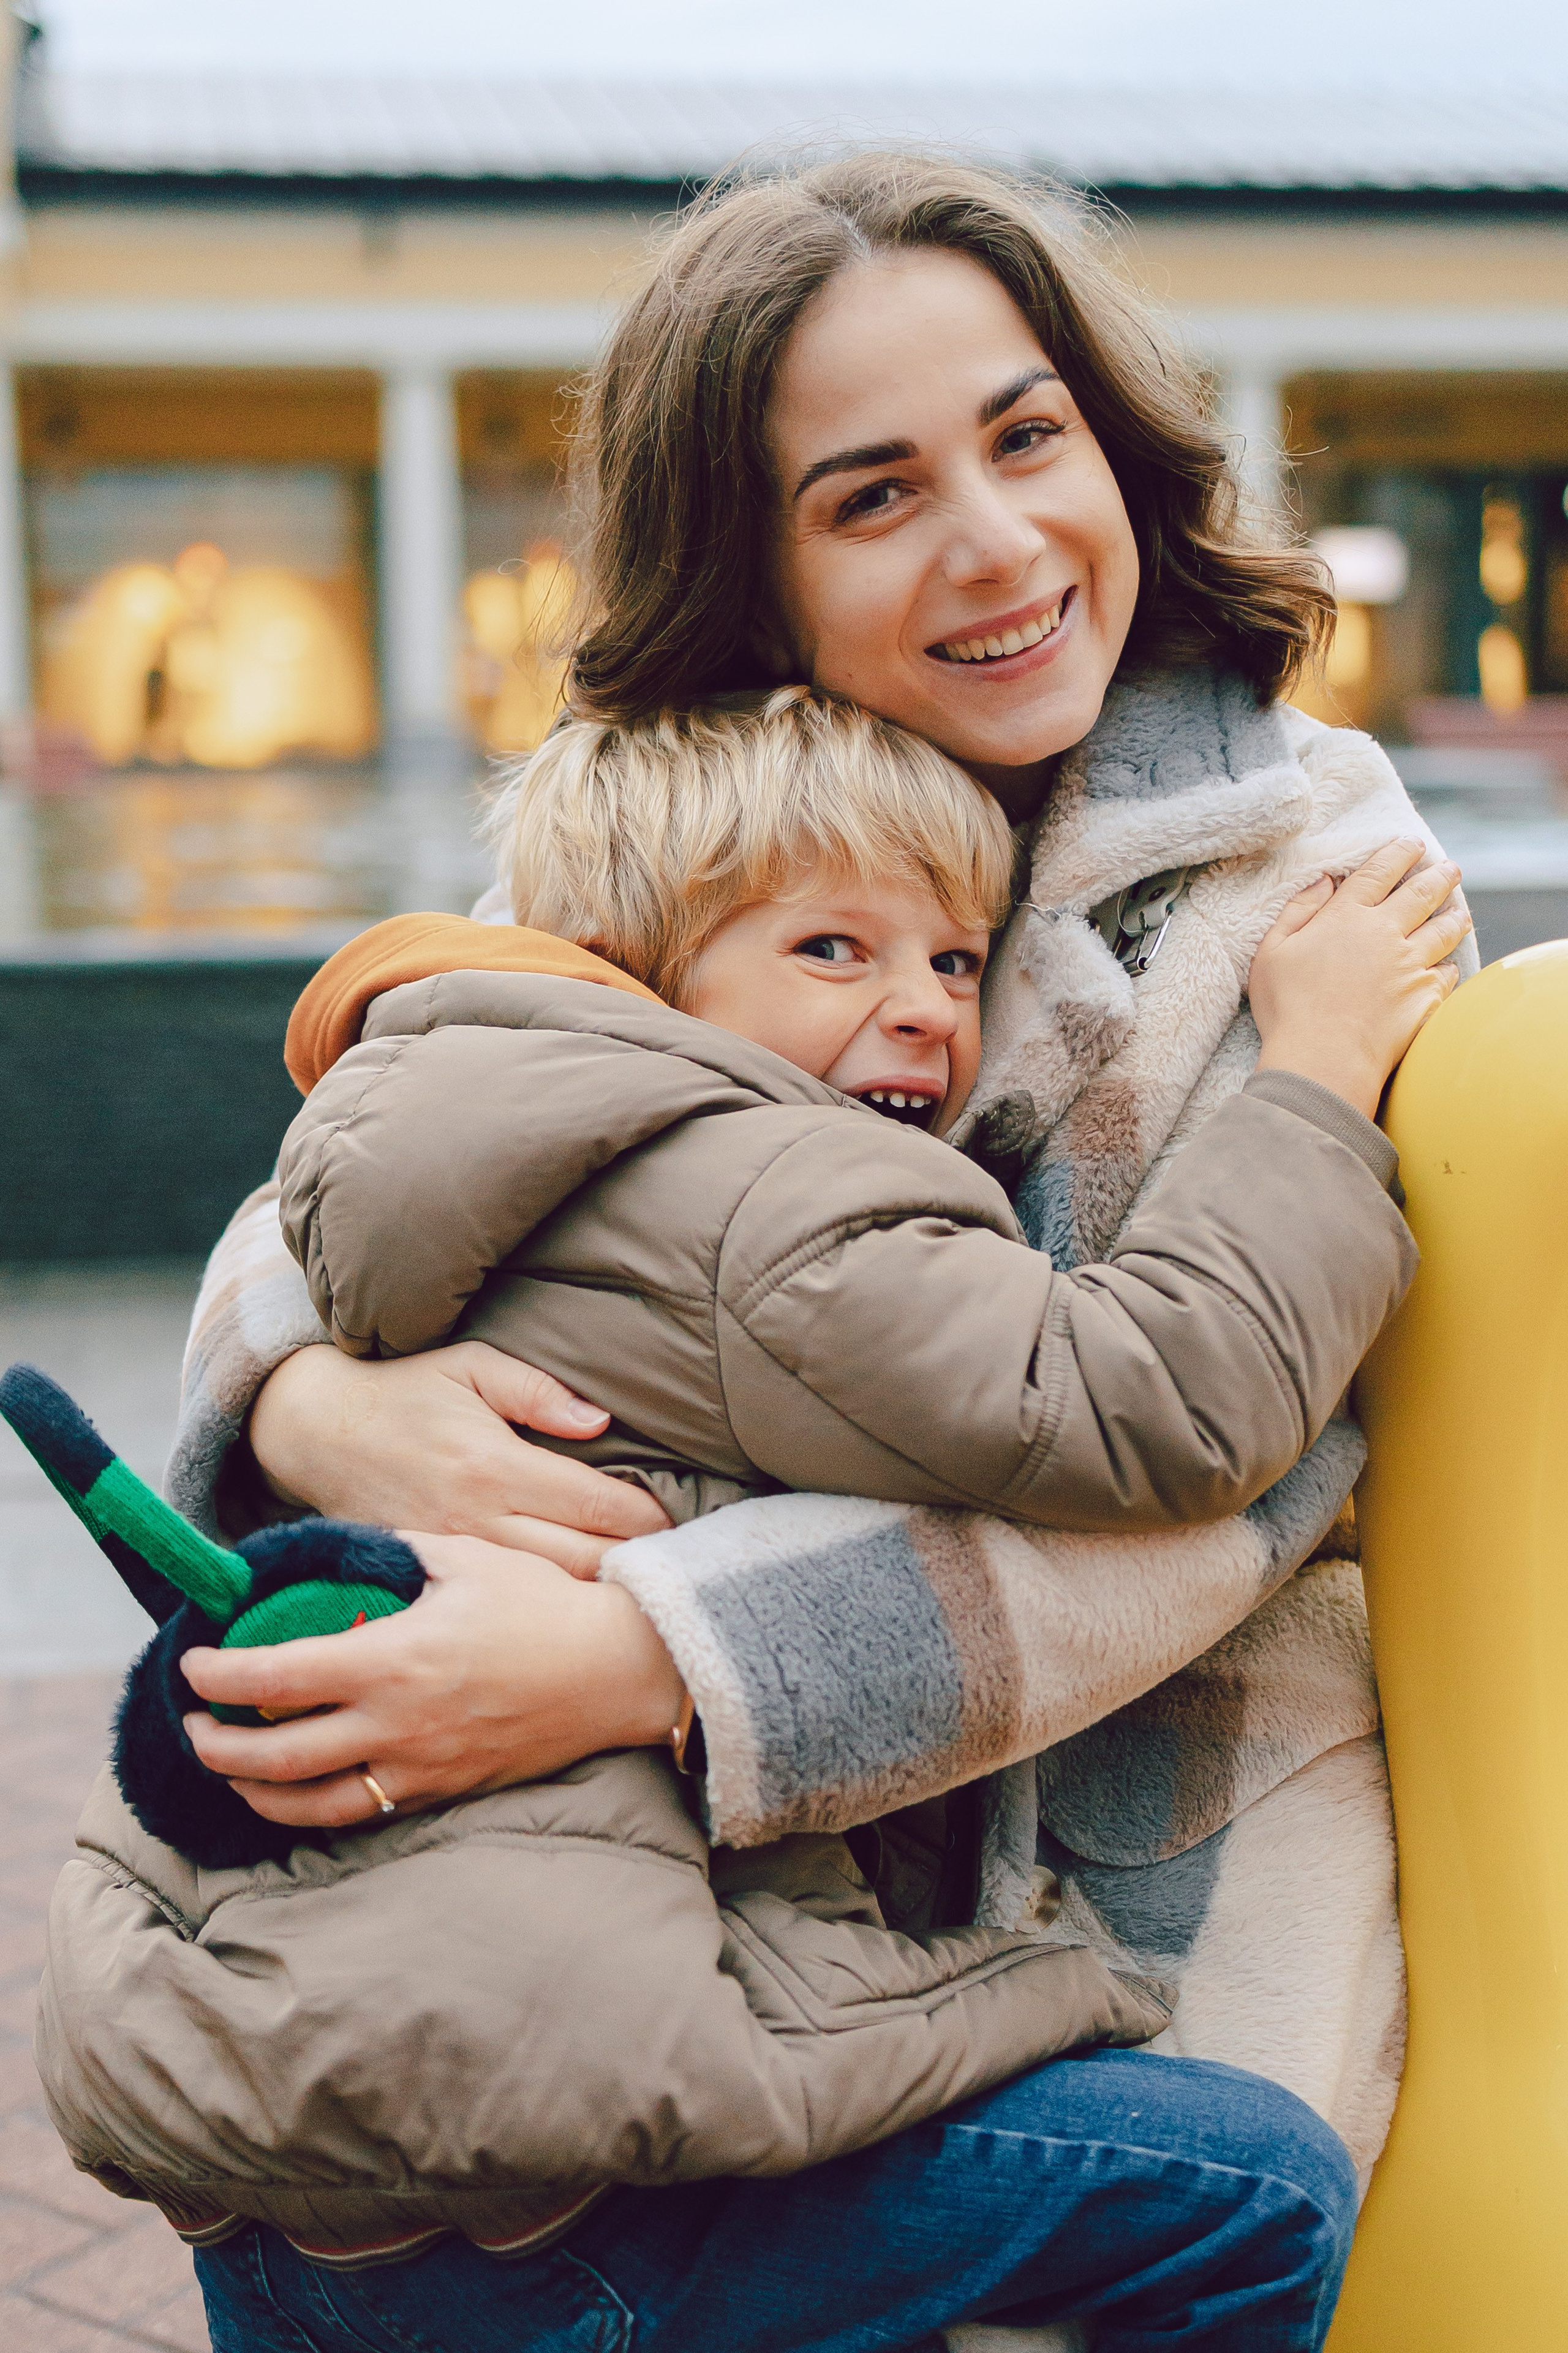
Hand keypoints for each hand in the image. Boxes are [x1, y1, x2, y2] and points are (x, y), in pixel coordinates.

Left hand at [181, 1532, 686, 1827]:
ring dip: (258, 1790)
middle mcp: (397, 1723)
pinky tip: (301, 1794)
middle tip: (194, 1726)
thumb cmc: (541, 1604)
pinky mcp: (444, 1790)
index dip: (221, 1674)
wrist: (613, 1670)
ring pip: (312, 1802)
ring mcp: (420, 1766)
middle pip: (277, 1754)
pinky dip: (318, 1809)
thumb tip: (339, 1548)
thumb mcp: (464, 1556)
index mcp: (393, 1658)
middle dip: (219, 1745)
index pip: (277, 1675)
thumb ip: (393, 1552)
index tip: (194, 1665)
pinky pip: (365, 1814)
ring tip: (232, 1770)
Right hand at [248, 1341, 669, 1574]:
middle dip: (632, 1565)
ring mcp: (451, 1554)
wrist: (313, 1431)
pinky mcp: (429, 1575)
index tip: (674, 1522)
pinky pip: (497, 1602)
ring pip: (543, 1592)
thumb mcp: (471, 1366)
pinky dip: (541, 1604)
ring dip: (593, 1592)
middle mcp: (476, 1516)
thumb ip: (539, 1391)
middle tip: (668, 1564)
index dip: (644, 1518)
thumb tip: (601, 1422)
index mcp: (495, 1463)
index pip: (593, 1504)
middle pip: (579, 1560)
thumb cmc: (403, 1391)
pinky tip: (569, 1604)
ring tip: (633, 1588)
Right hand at [1249, 839, 1470, 1116]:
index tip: (1412, 844)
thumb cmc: (1288, 1009)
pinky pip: (1446, 974)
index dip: (1398, 853)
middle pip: (1421, 893)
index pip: (1378, 872)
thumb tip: (1324, 881)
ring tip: (1461, 913)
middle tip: (1451, 869)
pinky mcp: (1425, 997)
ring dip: (1454, 917)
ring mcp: (1409, 964)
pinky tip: (1448, 966)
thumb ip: (1296, 912)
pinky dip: (1448, 966)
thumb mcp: (1271, 953)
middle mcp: (1384, 933)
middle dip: (1439, 876)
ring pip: (1443, 930)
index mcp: (1345, 917)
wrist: (1323, 1060)